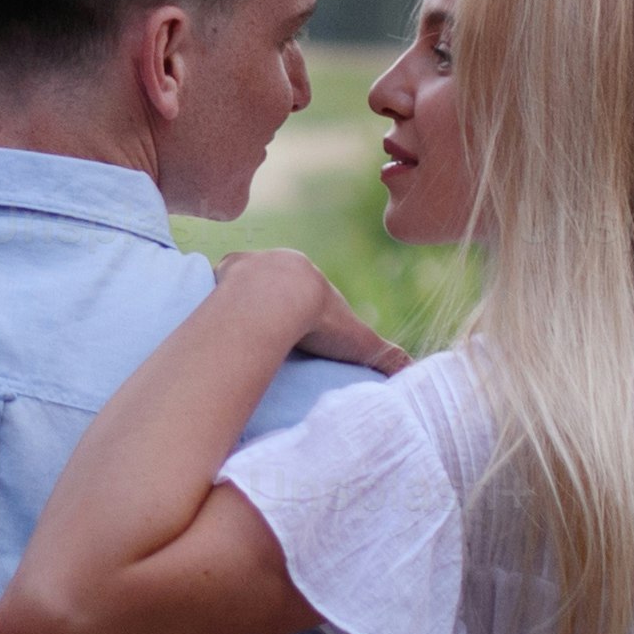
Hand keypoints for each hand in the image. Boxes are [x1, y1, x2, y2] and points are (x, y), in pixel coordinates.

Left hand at [218, 247, 406, 374]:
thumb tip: (413, 372)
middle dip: (269, 306)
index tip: (295, 336)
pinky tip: (221, 319)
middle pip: (272, 285)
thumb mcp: (360, 343)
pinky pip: (221, 284)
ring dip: (243, 301)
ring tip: (240, 331)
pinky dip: (221, 299)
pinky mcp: (225, 270)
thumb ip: (387, 356)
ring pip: (244, 283)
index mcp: (308, 274)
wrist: (278, 301)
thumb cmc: (321, 322)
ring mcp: (249, 263)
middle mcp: (278, 260)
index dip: (300, 314)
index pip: (304, 293)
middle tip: (265, 335)